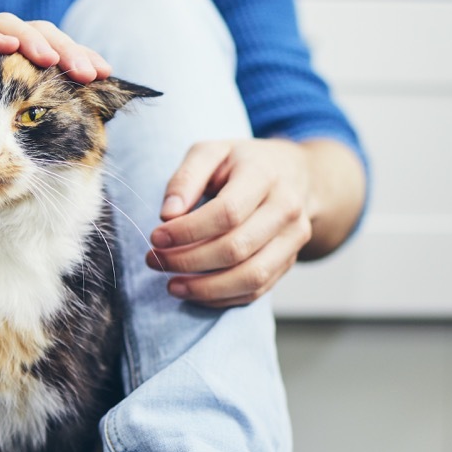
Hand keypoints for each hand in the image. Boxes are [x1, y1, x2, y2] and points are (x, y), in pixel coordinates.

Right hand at [0, 13, 111, 133]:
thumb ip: (20, 139)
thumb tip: (75, 151)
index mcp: (10, 66)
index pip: (53, 54)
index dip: (79, 61)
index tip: (106, 77)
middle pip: (39, 36)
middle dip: (66, 51)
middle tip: (88, 71)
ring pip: (7, 28)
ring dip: (32, 41)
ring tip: (52, 59)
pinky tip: (6, 45)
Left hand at [146, 139, 313, 307]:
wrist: (296, 175)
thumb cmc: (242, 164)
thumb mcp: (211, 153)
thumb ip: (186, 178)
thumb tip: (168, 214)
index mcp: (264, 175)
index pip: (226, 213)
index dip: (187, 231)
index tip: (156, 237)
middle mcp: (286, 208)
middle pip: (236, 248)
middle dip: (188, 261)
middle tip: (155, 261)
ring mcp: (293, 238)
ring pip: (251, 277)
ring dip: (206, 288)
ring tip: (172, 285)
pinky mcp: (290, 261)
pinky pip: (258, 290)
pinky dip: (222, 298)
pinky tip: (195, 292)